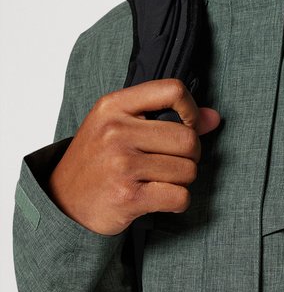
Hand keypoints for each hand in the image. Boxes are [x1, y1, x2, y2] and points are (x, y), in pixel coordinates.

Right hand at [47, 79, 220, 235]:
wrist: (62, 201)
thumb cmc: (98, 159)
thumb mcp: (121, 125)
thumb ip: (167, 115)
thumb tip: (214, 118)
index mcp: (114, 106)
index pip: (172, 90)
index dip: (192, 109)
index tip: (189, 125)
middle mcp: (116, 131)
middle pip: (188, 138)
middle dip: (190, 155)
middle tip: (172, 162)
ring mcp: (122, 164)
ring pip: (187, 170)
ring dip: (182, 180)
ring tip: (160, 180)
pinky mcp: (128, 196)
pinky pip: (180, 196)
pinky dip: (178, 201)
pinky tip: (160, 198)